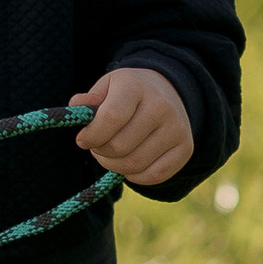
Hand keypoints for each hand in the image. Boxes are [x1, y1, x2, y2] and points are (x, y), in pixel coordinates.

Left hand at [73, 65, 192, 186]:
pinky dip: (135, 176)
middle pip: (119, 147)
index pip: (110, 118)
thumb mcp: (107, 87)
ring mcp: (176, 129)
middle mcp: (161, 106)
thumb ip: (89, 100)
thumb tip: (77, 107)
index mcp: (136, 87)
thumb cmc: (128, 93)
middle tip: (98, 145)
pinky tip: (129, 163)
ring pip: (134, 165)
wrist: (169, 92)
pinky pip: (154, 176)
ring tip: (112, 154)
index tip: (83, 139)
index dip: (91, 135)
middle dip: (100, 151)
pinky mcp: (185, 148)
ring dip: (114, 166)